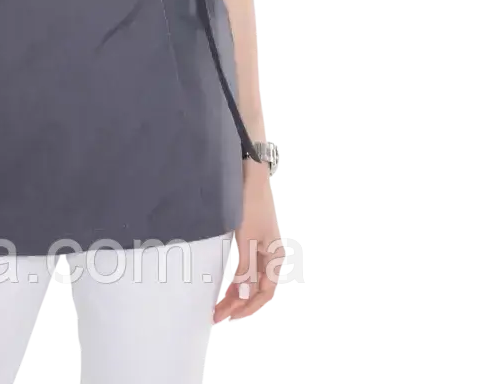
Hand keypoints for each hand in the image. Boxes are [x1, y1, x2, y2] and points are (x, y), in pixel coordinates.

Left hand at [213, 161, 282, 324]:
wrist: (250, 176)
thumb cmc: (250, 204)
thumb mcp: (245, 237)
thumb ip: (244, 266)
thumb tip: (241, 294)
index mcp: (274, 258)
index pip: (264, 294)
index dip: (246, 307)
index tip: (227, 315)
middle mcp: (271, 258)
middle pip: (257, 291)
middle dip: (239, 305)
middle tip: (218, 315)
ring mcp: (262, 251)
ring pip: (251, 282)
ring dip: (236, 295)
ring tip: (219, 306)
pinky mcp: (252, 243)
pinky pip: (247, 270)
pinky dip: (236, 281)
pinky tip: (227, 287)